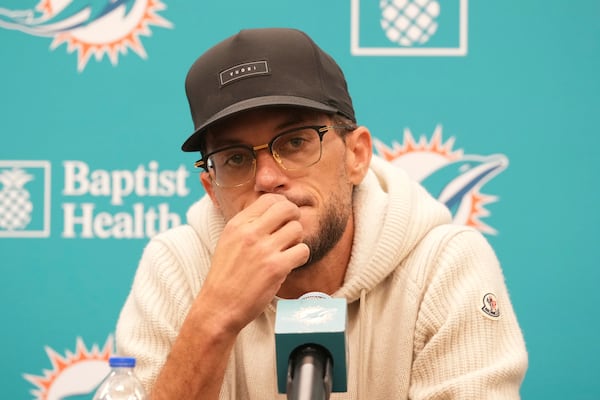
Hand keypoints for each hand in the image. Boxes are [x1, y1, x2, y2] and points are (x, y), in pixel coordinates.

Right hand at [193, 193, 309, 333]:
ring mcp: (264, 249)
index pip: (269, 199)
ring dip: (297, 241)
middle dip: (294, 218)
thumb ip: (248, 225)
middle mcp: (250, 232)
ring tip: (286, 252)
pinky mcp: (276, 267)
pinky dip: (300, 258)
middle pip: (287, 208)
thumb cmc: (225, 277)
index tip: (282, 219)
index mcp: (237, 224)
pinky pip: (303, 251)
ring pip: (298, 229)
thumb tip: (274, 210)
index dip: (282, 206)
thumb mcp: (229, 241)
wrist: (219, 307)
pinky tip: (288, 264)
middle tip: (290, 232)